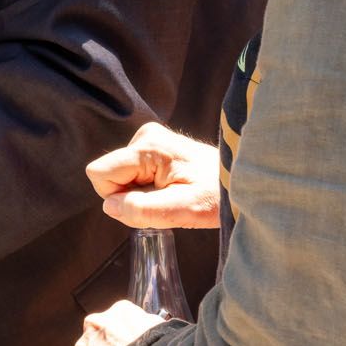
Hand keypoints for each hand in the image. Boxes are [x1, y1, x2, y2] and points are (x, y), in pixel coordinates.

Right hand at [84, 122, 222, 228]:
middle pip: (110, 175)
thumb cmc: (219, 195)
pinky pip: (133, 173)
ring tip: (174, 193)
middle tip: (166, 200)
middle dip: (131, 195)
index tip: (147, 203)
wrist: (246, 180)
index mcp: (148, 147)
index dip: (116, 197)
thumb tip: (109, 206)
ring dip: (141, 193)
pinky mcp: (156, 146)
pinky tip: (174, 187)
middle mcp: (145, 136)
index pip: (100, 173)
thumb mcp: (184, 209)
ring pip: (121, 176)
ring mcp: (150, 139)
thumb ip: (143, 209)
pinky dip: (149, 187)